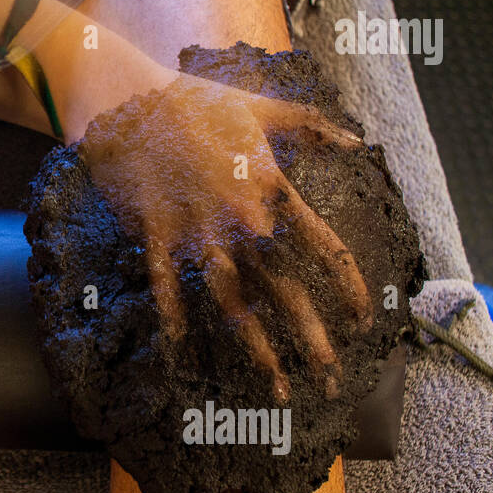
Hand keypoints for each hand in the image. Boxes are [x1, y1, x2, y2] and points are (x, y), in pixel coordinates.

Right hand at [79, 73, 371, 403]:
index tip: (364, 321)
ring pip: (234, 305)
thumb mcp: (264, 107)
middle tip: (330, 381)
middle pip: (286, 293)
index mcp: (272, 190)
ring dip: (258, 351)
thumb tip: (357, 142)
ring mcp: (196, 235)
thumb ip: (314, 126)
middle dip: (313, 342)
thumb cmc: (197, 102)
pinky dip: (174, 318)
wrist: (129, 103)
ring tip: (278, 389)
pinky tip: (180, 347)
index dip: (350, 289)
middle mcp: (240, 222)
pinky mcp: (157, 239)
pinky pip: (168, 288)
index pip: (326, 249)